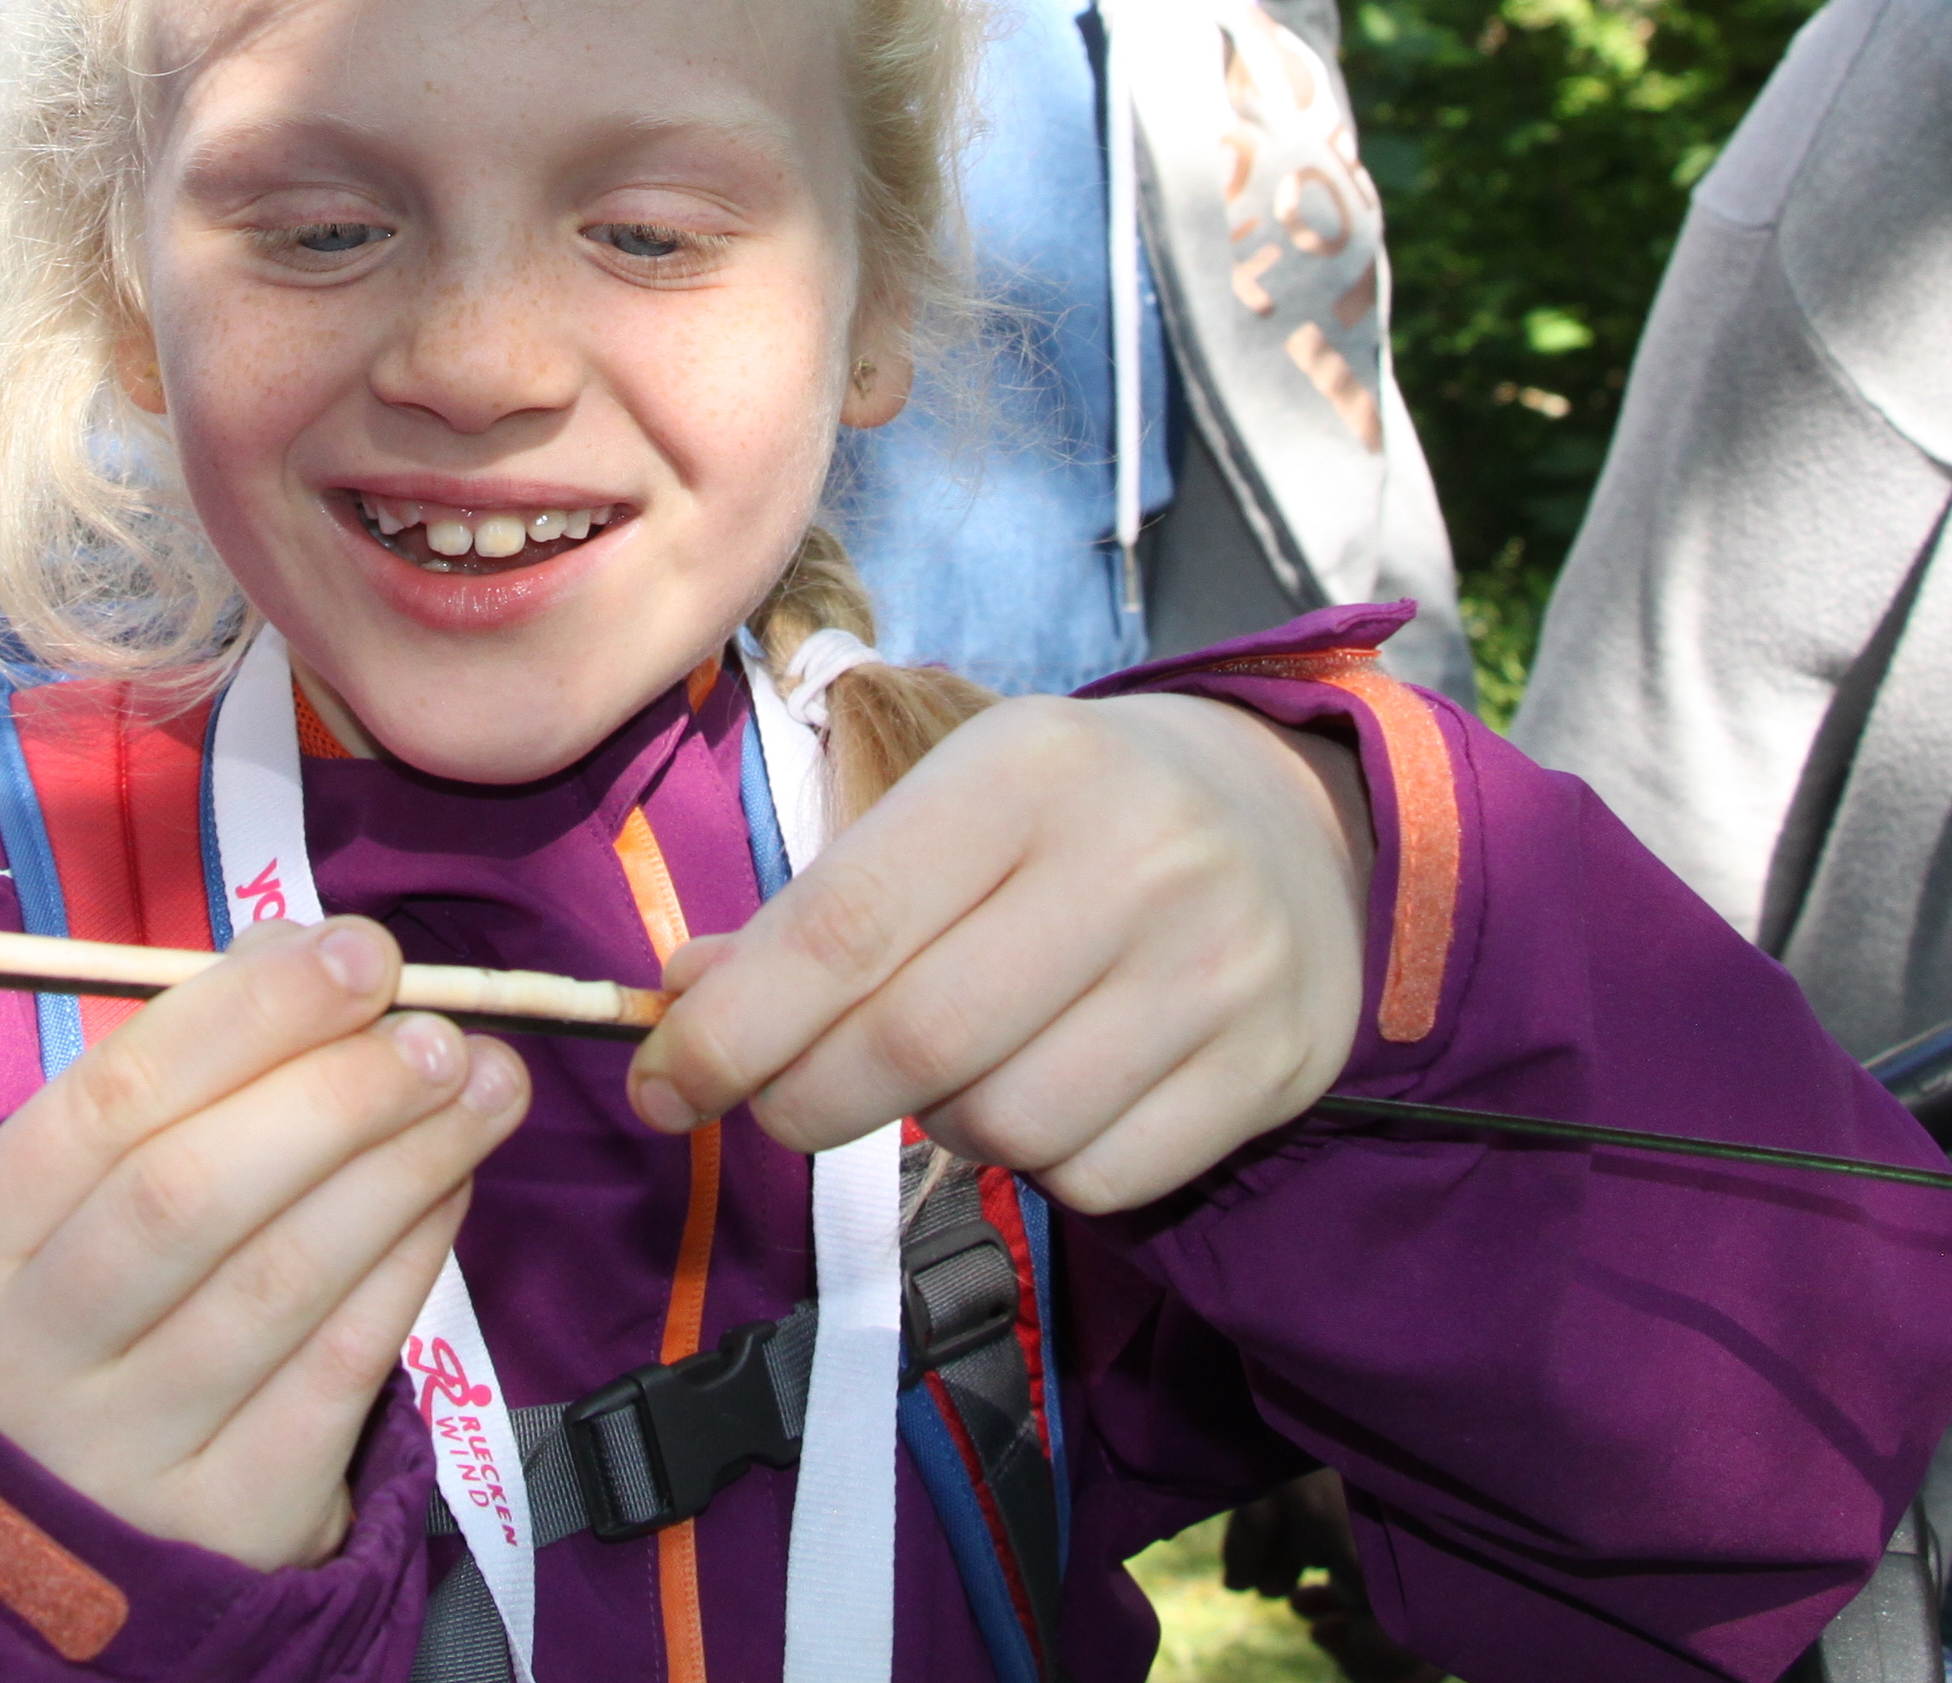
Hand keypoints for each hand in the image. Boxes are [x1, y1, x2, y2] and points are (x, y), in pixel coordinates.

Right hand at [0, 918, 529, 1569]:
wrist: (40, 1548)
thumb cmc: (69, 1319)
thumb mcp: (62, 1209)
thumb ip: (174, 1075)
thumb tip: (304, 952)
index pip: (109, 1101)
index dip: (248, 1014)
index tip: (363, 953)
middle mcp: (28, 1358)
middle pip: (191, 1196)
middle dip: (338, 1094)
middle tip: (443, 1034)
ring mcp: (124, 1455)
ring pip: (279, 1283)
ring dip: (402, 1166)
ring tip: (486, 1090)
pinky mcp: (227, 1527)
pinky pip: (338, 1375)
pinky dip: (405, 1266)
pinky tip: (450, 1192)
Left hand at [627, 693, 1372, 1211]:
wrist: (1290, 823)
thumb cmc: (1072, 816)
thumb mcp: (947, 808)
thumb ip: (817, 907)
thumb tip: (683, 1005)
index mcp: (1027, 770)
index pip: (844, 927)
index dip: (732, 1029)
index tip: (661, 1088)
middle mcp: (1134, 861)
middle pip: (914, 1046)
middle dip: (806, 1101)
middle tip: (778, 1105)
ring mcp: (1216, 970)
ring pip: (1006, 1128)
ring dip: (937, 1131)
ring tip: (953, 1071)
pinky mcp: (1269, 1066)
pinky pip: (1099, 1180)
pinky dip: (1042, 1168)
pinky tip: (1052, 1092)